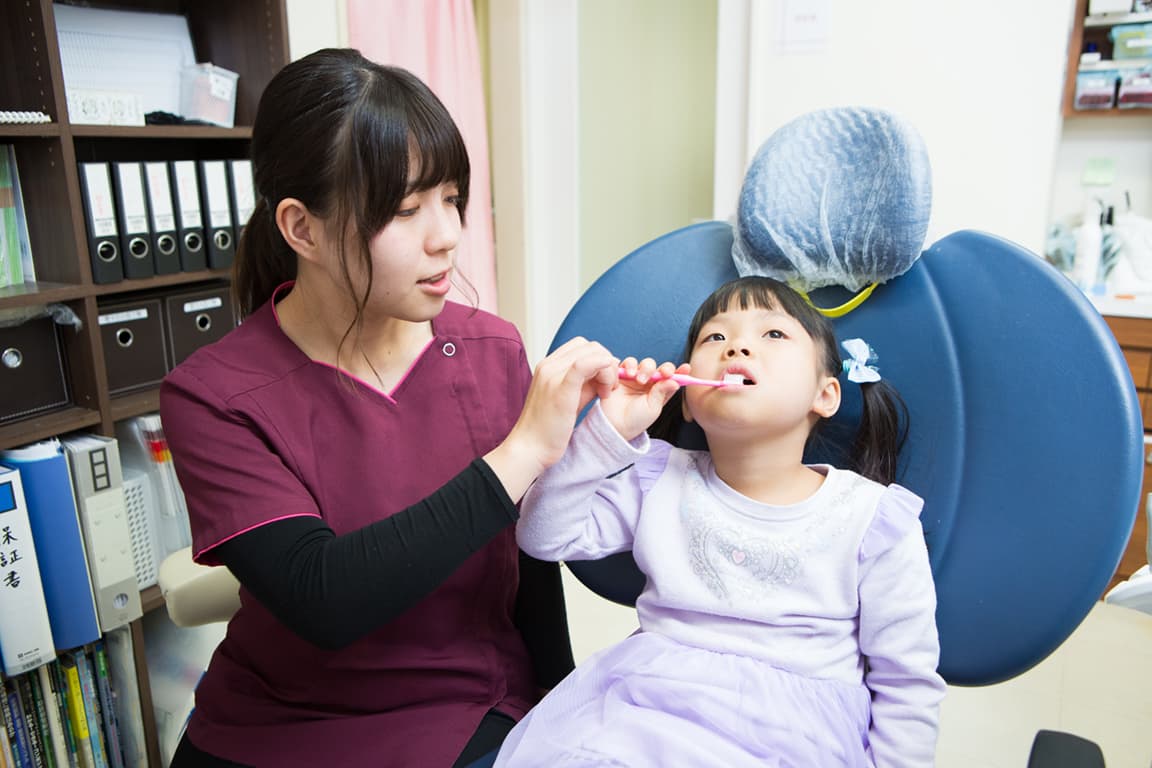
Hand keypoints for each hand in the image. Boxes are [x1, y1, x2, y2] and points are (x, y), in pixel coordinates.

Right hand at [485, 337, 618, 499]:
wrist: (530, 449)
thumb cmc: (548, 429)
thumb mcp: (569, 400)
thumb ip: (586, 384)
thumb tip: (605, 373)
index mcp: (548, 366)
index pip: (582, 346)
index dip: (600, 360)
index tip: (604, 383)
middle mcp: (548, 365)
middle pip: (590, 346)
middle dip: (606, 364)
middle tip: (607, 389)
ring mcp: (552, 374)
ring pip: (591, 352)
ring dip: (607, 370)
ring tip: (604, 394)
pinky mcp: (559, 388)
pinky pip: (584, 364)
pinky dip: (601, 368)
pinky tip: (604, 390)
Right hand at [603, 357, 682, 439]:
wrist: (614, 425)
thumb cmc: (635, 420)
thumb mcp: (653, 408)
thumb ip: (662, 392)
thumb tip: (674, 380)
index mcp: (660, 392)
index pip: (672, 379)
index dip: (679, 372)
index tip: (686, 368)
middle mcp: (648, 383)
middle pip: (658, 368)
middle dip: (662, 368)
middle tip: (662, 373)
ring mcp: (634, 378)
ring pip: (644, 363)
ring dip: (644, 367)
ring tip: (638, 379)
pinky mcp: (621, 375)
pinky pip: (626, 364)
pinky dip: (629, 365)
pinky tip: (628, 374)